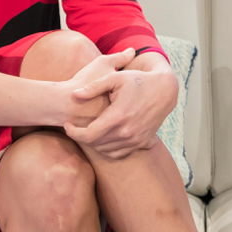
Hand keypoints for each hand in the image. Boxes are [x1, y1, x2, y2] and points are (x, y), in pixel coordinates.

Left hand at [63, 49, 178, 157]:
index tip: (67, 125)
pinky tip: (102, 137)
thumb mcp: (115, 78)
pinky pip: (119, 153)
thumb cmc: (137, 81)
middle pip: (95, 144)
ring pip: (106, 151)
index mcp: (118, 116)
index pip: (88, 135)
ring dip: (93, 143)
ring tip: (87, 131)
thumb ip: (94, 86)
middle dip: (81, 137)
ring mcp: (135, 139)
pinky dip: (107, 149)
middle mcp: (127, 132)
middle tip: (75, 127)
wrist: (164, 90)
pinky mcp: (141, 142)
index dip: (73, 133)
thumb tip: (74, 95)